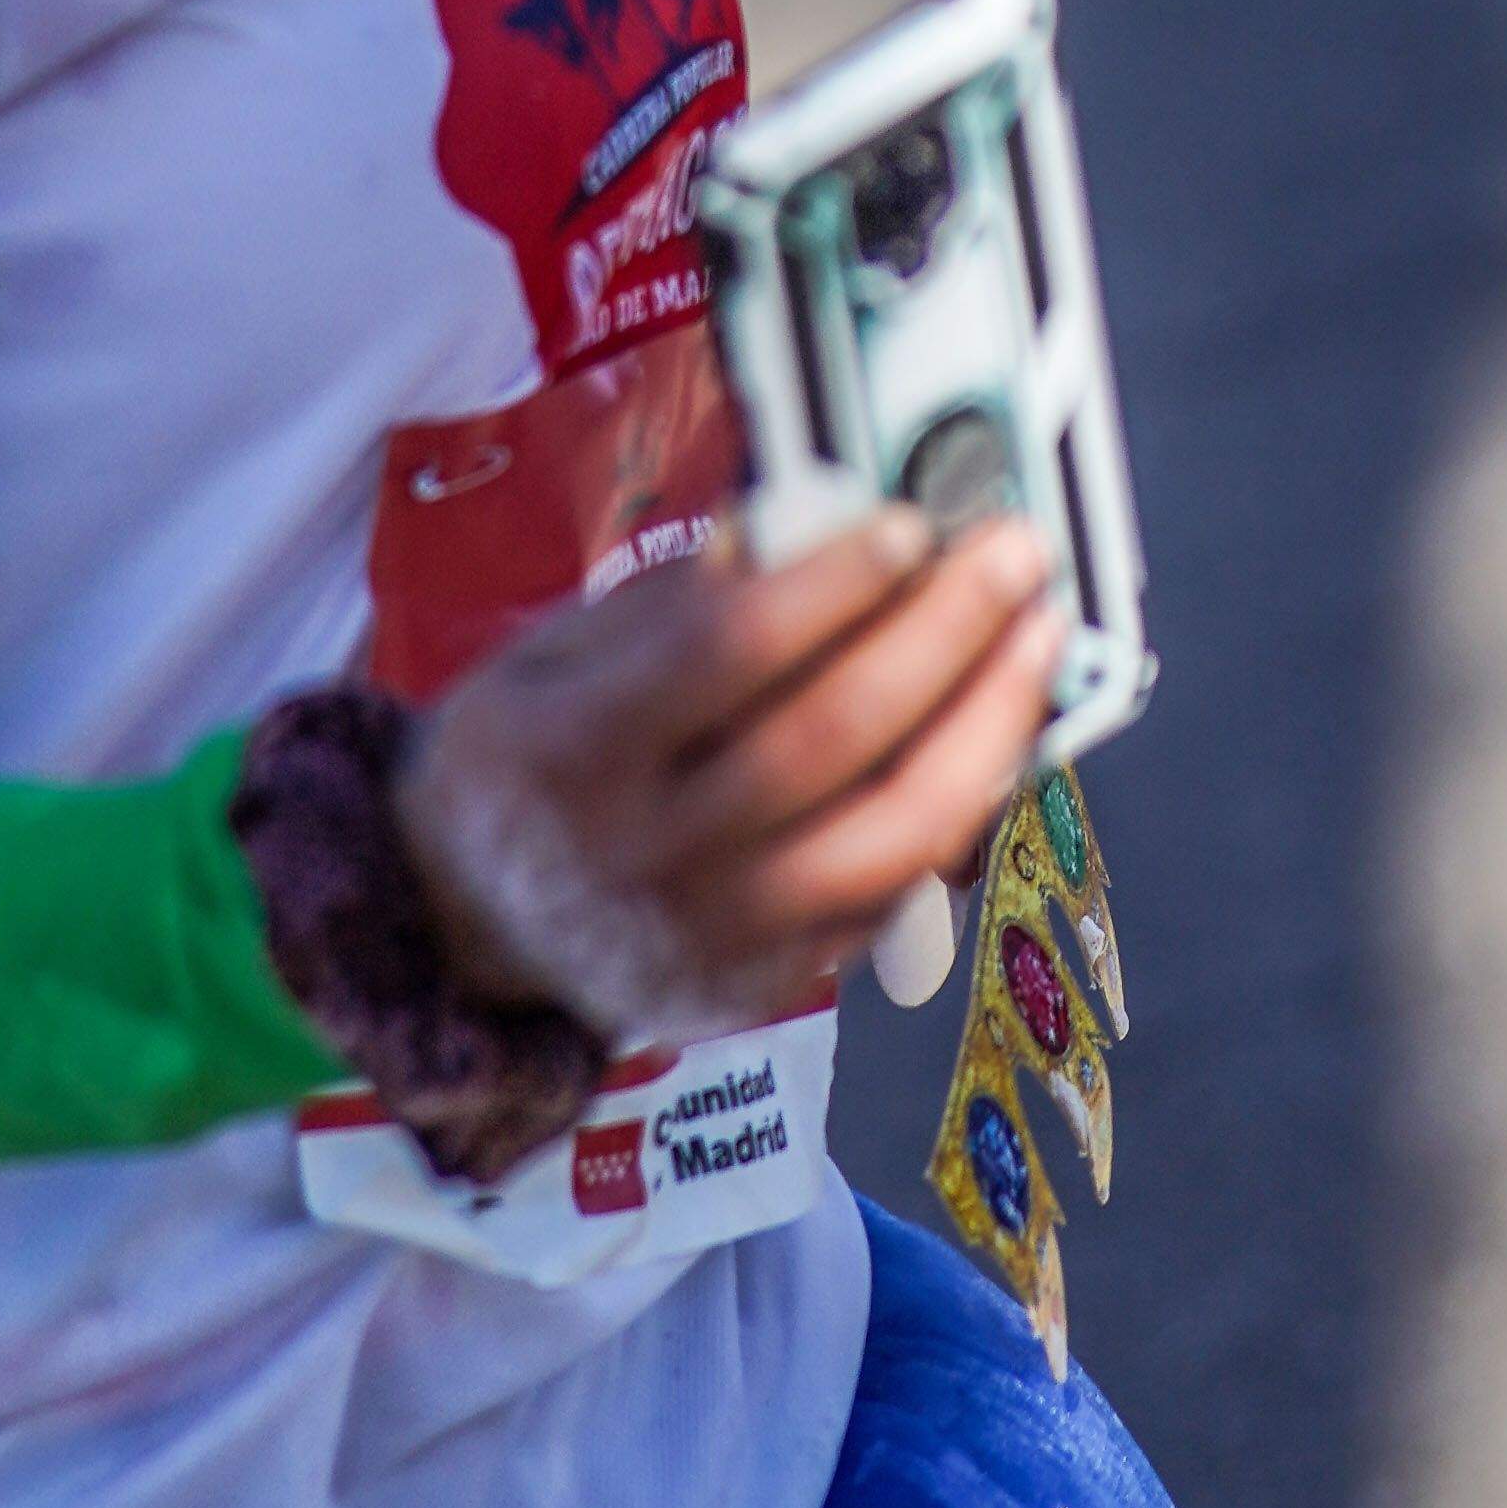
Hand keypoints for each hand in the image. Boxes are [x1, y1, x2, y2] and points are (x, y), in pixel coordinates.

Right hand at [395, 509, 1055, 1051]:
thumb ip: (668, 599)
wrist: (469, 926)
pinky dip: (961, 809)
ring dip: (986, 725)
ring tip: (1037, 638)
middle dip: (942, 633)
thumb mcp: (547, 657)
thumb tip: (802, 524)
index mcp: (574, 750)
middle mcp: (648, 852)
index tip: (907, 523)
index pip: (726, 655)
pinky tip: (996, 732)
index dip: (830, 586)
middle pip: (829, 738)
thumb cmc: (522, 760)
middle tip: (1011, 554)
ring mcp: (718, 933)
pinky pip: (896, 894)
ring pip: (891, 833)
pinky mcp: (770, 984)